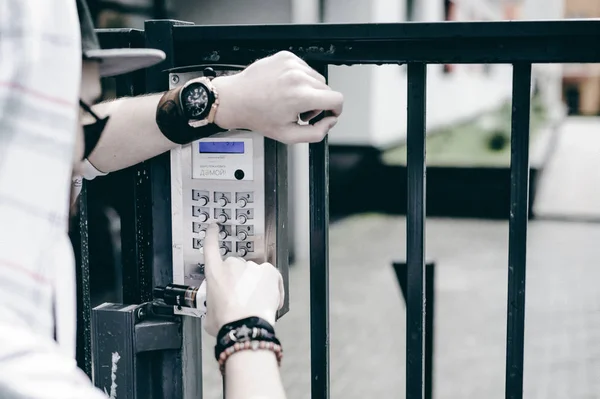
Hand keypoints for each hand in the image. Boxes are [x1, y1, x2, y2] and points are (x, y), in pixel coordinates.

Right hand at [201, 223, 284, 335]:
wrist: (245, 327)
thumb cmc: (226, 322)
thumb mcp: (208, 313)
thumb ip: (212, 303)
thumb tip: (216, 307)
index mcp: (215, 272)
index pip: (210, 247)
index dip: (212, 235)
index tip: (214, 227)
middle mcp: (233, 265)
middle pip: (236, 267)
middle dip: (239, 280)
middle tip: (240, 298)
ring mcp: (253, 267)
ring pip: (254, 273)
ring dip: (255, 285)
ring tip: (254, 304)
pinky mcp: (270, 272)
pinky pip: (271, 277)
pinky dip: (272, 287)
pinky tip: (268, 301)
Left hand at [212, 51, 343, 143]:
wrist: (236, 99)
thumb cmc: (258, 116)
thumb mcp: (289, 135)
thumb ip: (316, 133)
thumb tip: (330, 122)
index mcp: (301, 96)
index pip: (336, 99)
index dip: (336, 109)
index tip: (329, 113)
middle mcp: (298, 77)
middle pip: (326, 89)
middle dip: (318, 102)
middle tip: (300, 111)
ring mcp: (291, 64)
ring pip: (316, 78)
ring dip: (309, 90)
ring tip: (291, 100)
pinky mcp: (286, 57)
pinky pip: (304, 68)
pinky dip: (299, 79)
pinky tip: (285, 88)